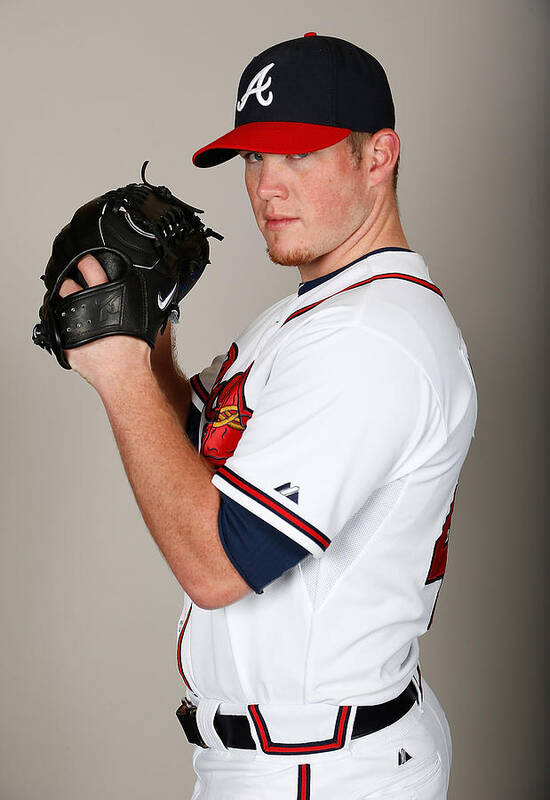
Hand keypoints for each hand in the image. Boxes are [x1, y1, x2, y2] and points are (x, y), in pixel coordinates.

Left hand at [59, 254, 150, 388]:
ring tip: (74, 312)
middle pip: (67, 285)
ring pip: (61, 306)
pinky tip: (75, 334)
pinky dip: (66, 330)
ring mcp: (73, 324)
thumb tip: (148, 294)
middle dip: (69, 282)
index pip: (90, 267)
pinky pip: (61, 331)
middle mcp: (86, 307)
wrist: (124, 374)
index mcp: (106, 297)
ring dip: (66, 306)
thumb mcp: (144, 317)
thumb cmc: (135, 350)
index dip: (85, 261)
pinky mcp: (66, 341)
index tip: (83, 260)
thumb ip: (138, 301)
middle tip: (73, 285)